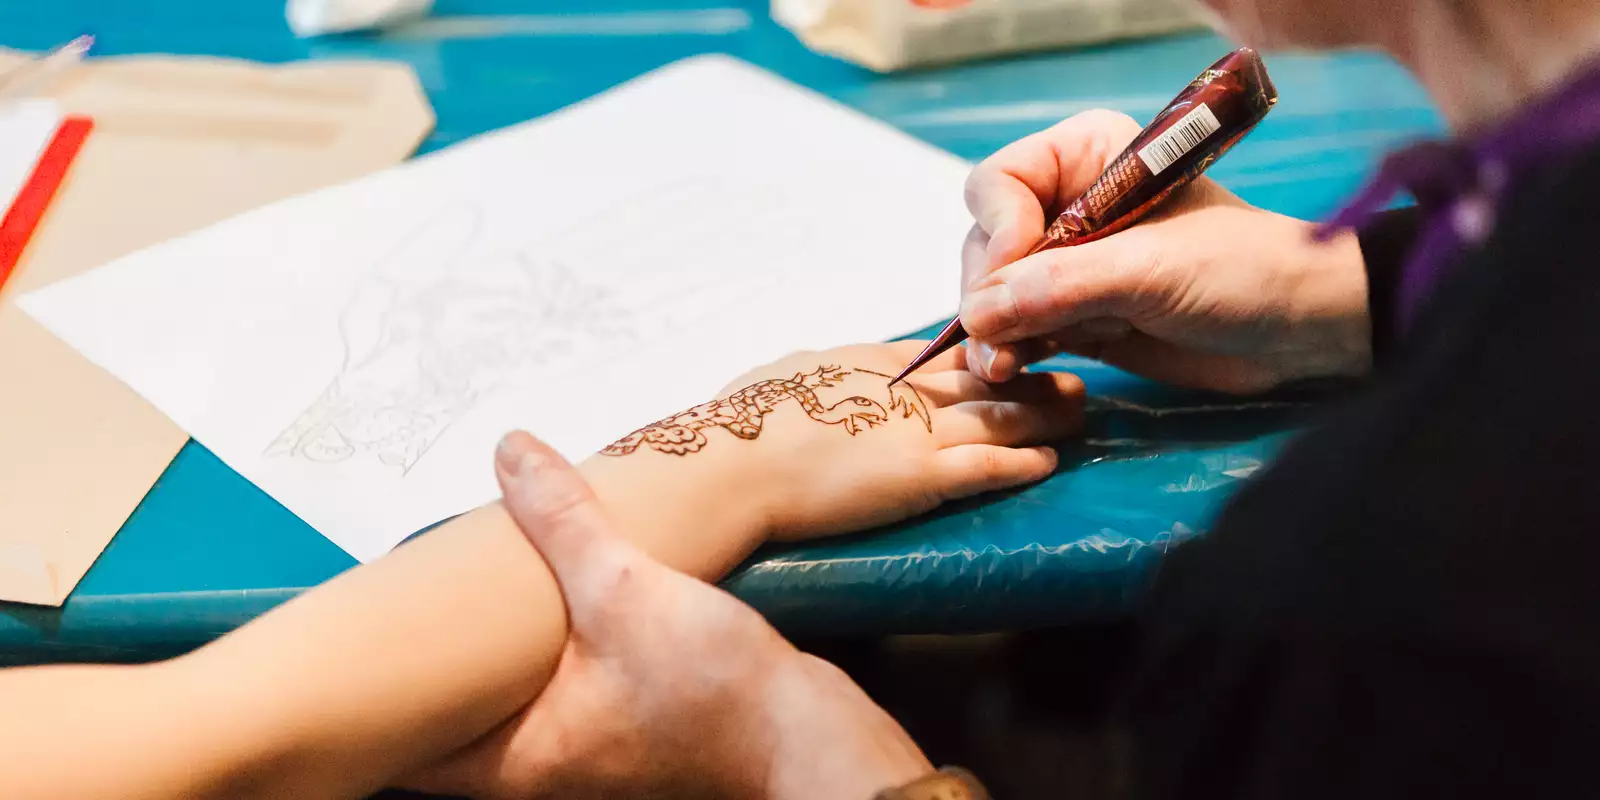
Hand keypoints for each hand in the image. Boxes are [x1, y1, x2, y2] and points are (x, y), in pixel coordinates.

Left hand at [404, 432, 932, 799]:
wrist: (808, 733)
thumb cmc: (720, 694)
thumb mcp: (626, 590)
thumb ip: (564, 519)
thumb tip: (512, 454)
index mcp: (516, 761)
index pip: (401, 757)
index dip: (360, 715)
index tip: (333, 667)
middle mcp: (537, 771)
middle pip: (442, 734)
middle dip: (412, 679)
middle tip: (379, 619)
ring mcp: (578, 758)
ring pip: (496, 714)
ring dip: (474, 666)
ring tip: (444, 605)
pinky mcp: (616, 735)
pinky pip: (545, 699)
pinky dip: (526, 660)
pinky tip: (534, 609)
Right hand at [606, 340, 1084, 541]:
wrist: (727, 465)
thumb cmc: (738, 423)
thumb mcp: (786, 377)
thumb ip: (819, 374)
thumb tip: (819, 373)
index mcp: (869, 362)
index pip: (944, 348)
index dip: (989, 344)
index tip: (1020, 338)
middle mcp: (902, 390)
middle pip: (985, 374)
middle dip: (1032, 368)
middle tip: (1073, 363)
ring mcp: (914, 431)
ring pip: (999, 415)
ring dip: (1045, 411)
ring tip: (1080, 406)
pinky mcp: (918, 476)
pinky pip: (985, 467)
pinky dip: (1022, 463)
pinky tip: (1051, 462)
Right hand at [959, 109, 1372, 392]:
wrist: (1301, 328)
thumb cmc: (1241, 272)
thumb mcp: (1148, 271)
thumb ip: (1060, 287)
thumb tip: (976, 314)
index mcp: (1086, 158)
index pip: (998, 184)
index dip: (997, 231)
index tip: (1013, 277)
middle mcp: (1068, 204)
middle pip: (986, 243)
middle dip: (989, 292)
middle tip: (1003, 341)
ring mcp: (1070, 265)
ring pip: (994, 293)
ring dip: (994, 331)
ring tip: (1006, 368)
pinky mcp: (1077, 316)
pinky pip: (1018, 330)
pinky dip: (1010, 352)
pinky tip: (1015, 372)